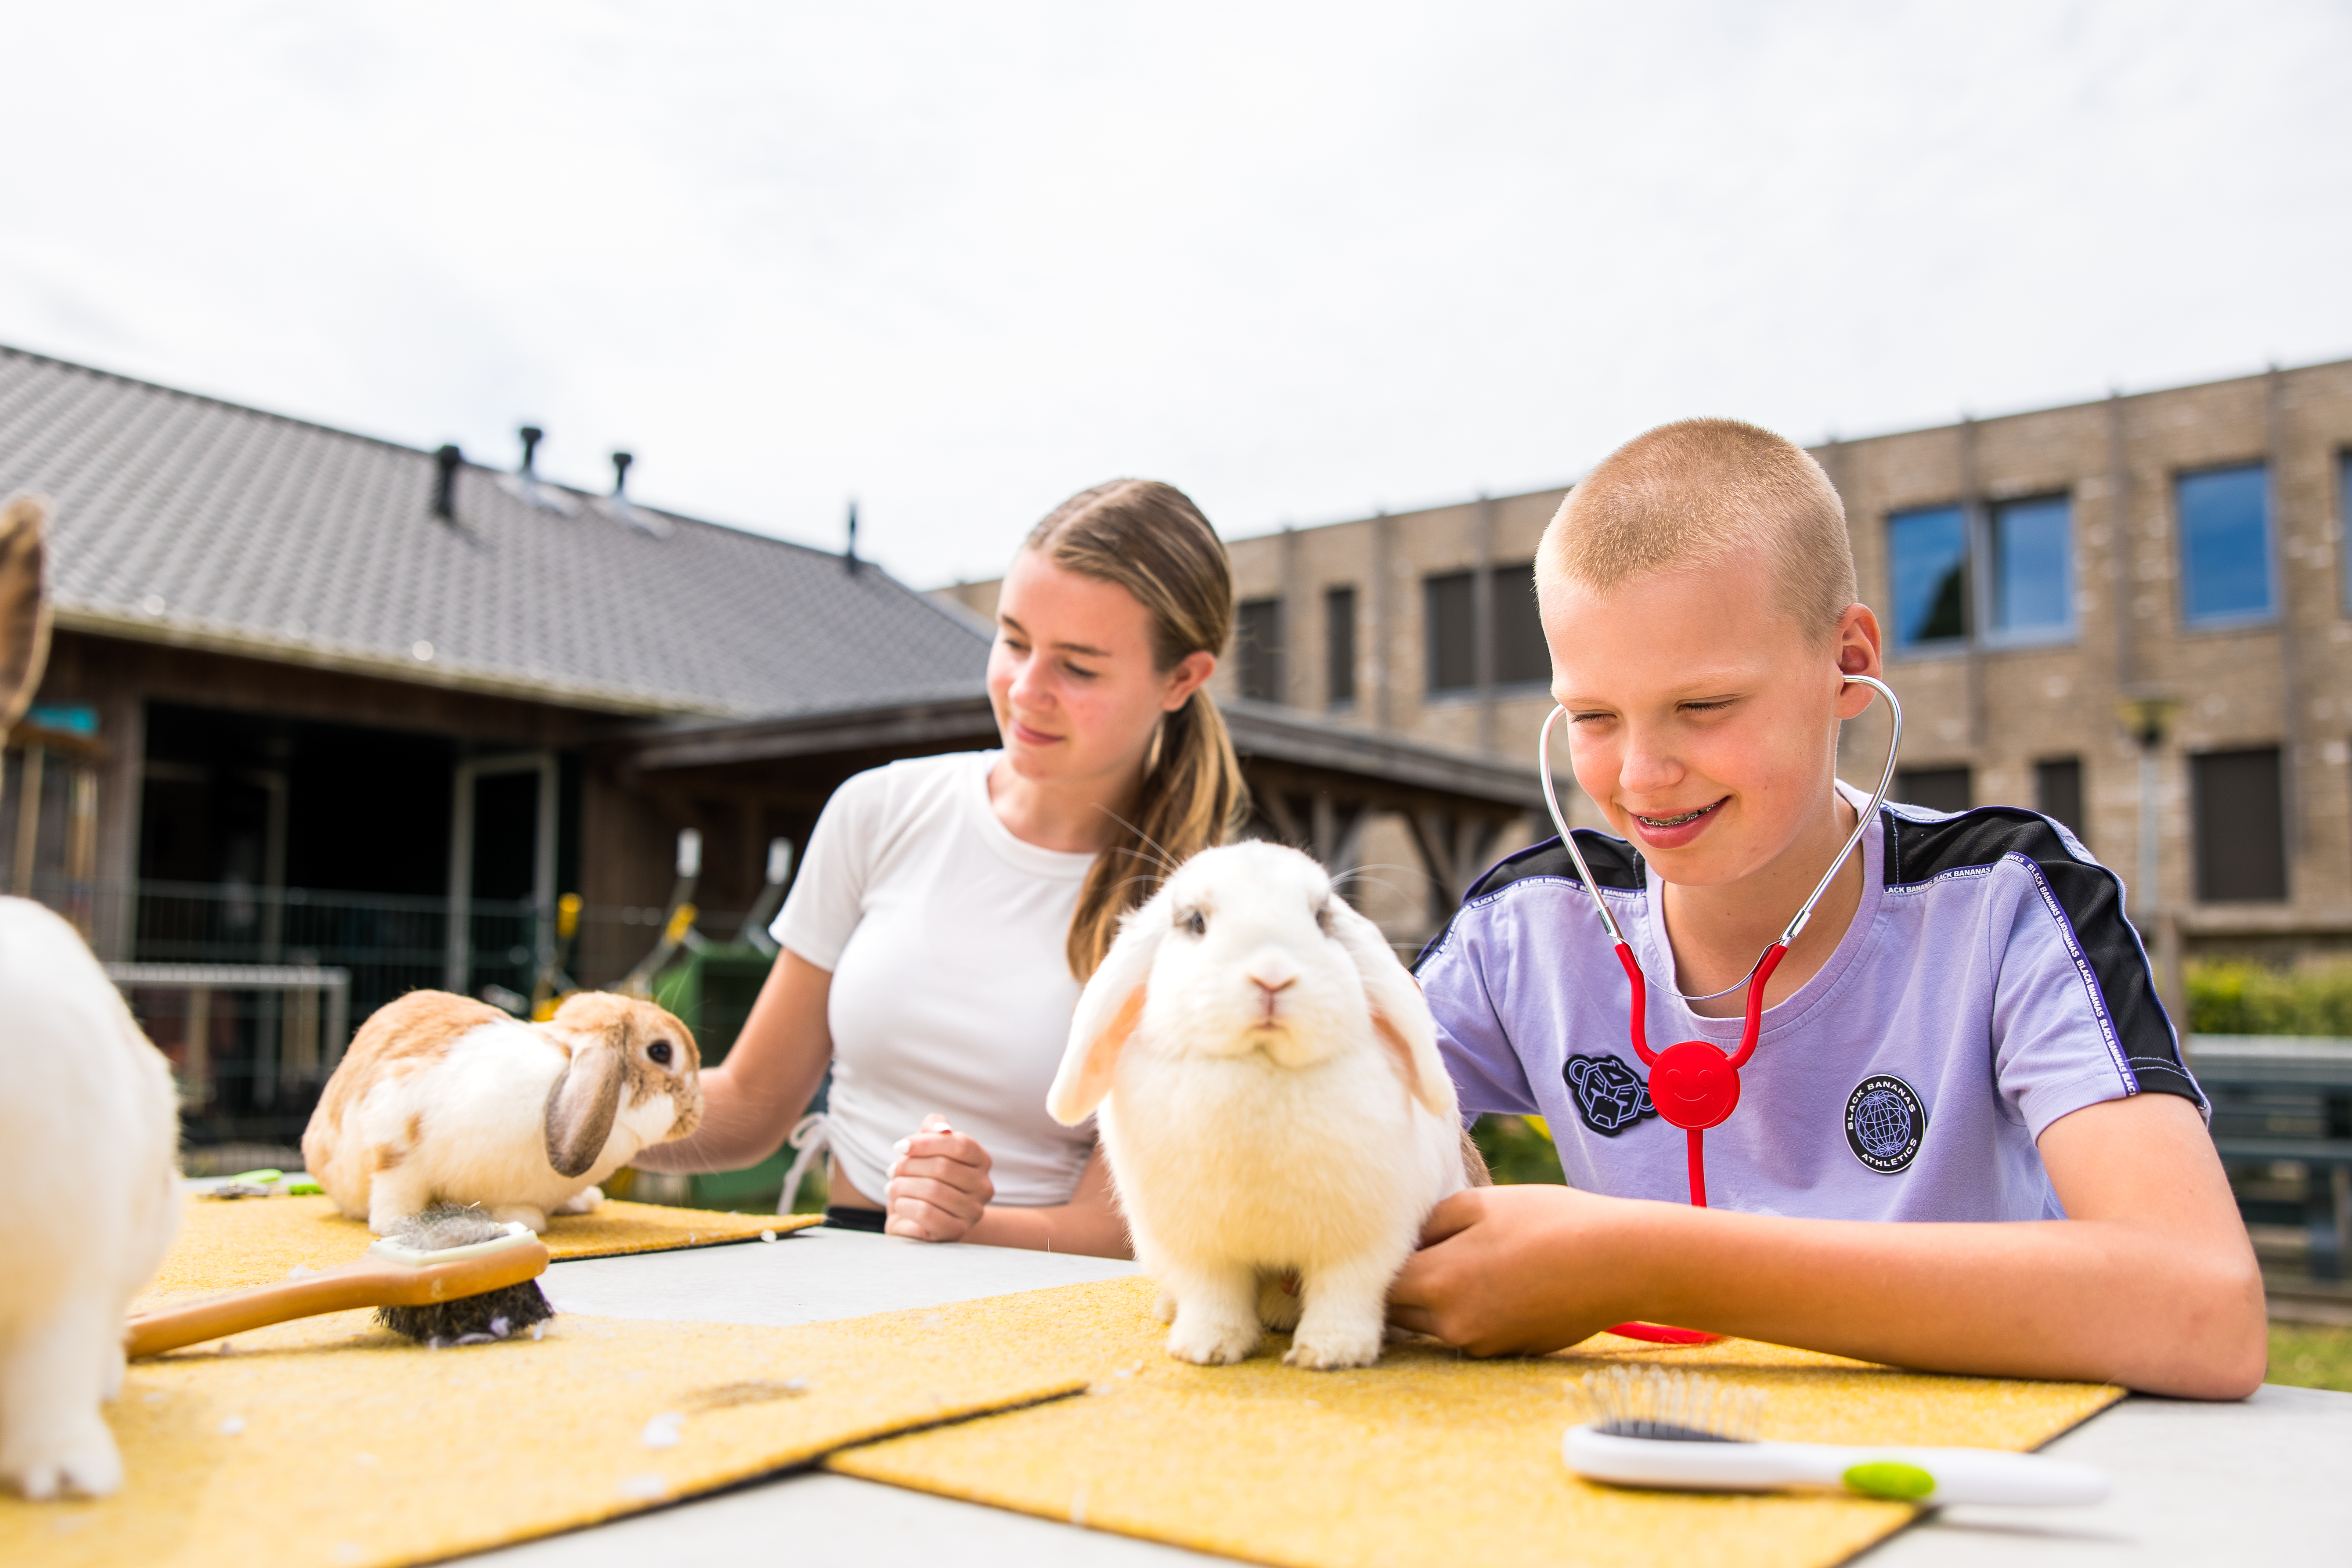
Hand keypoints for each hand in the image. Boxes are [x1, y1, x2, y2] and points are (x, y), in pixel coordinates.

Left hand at [884, 1114, 995, 1241]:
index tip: (899, 1147)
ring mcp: (973, 1212)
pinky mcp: (956, 1232)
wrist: (921, 1220)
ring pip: (932, 1190)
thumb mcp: (927, 1147)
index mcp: (982, 1161)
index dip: (926, 1143)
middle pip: (943, 1167)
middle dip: (909, 1166)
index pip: (960, 1144)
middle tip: (893, 1171)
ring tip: (894, 1188)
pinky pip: (925, 1212)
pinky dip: (904, 1205)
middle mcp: (984, 1187)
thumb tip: (941, 1127)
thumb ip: (934, 1128)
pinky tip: (900, 1204)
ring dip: (902, 1186)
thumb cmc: (924, 1177)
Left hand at [1387, 1184, 1639, 1355]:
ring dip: (1434, 1299)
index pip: (1379, 1286)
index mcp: (1438, 1284)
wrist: (1620, 1262)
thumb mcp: (1479, 1204)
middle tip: (1412, 1252)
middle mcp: (1453, 1325)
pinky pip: (1470, 1331)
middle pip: (1400, 1312)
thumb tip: (1402, 1243)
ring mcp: (1483, 1344)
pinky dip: (1469, 1310)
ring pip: (1434, 1323)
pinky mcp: (1508, 1352)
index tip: (1375, 1247)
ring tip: (1460, 1260)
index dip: (1375, 1267)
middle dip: (1400, 1286)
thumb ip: (1428, 1225)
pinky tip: (1495, 1280)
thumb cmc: (1550, 1222)